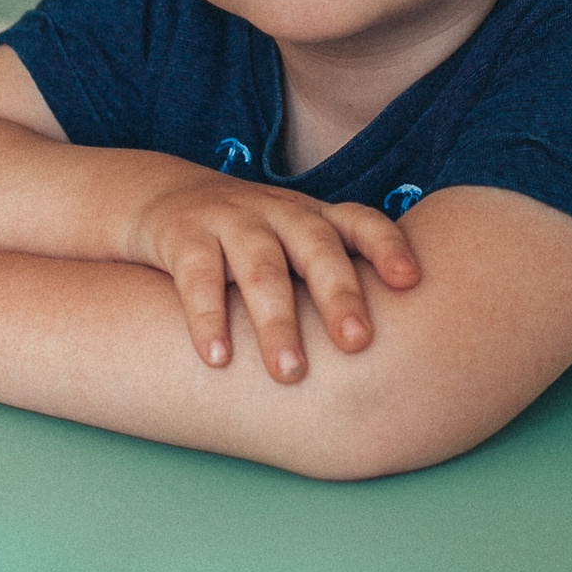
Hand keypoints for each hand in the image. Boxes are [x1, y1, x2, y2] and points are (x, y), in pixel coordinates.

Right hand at [126, 179, 421, 383]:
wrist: (161, 198)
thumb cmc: (248, 242)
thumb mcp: (293, 246)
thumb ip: (334, 279)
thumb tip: (399, 352)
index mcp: (313, 216)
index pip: (360, 221)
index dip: (387, 246)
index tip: (409, 281)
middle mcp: (278, 212)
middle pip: (316, 248)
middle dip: (339, 295)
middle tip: (357, 343)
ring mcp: (230, 219)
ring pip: (261, 268)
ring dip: (277, 321)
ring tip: (290, 373)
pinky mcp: (183, 234)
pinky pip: (198, 276)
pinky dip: (207, 317)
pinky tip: (217, 358)